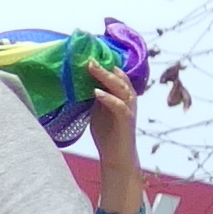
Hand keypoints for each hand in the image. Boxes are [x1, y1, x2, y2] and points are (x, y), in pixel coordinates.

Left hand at [87, 64, 142, 207]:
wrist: (116, 157)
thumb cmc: (107, 135)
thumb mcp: (98, 112)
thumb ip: (96, 98)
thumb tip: (84, 84)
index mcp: (121, 97)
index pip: (116, 77)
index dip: (105, 67)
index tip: (90, 56)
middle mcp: (128, 100)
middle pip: (119, 79)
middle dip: (105, 68)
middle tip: (89, 59)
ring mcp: (129, 110)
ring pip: (122, 89)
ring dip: (107, 78)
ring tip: (93, 69)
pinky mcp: (127, 120)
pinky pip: (120, 106)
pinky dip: (109, 98)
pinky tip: (97, 93)